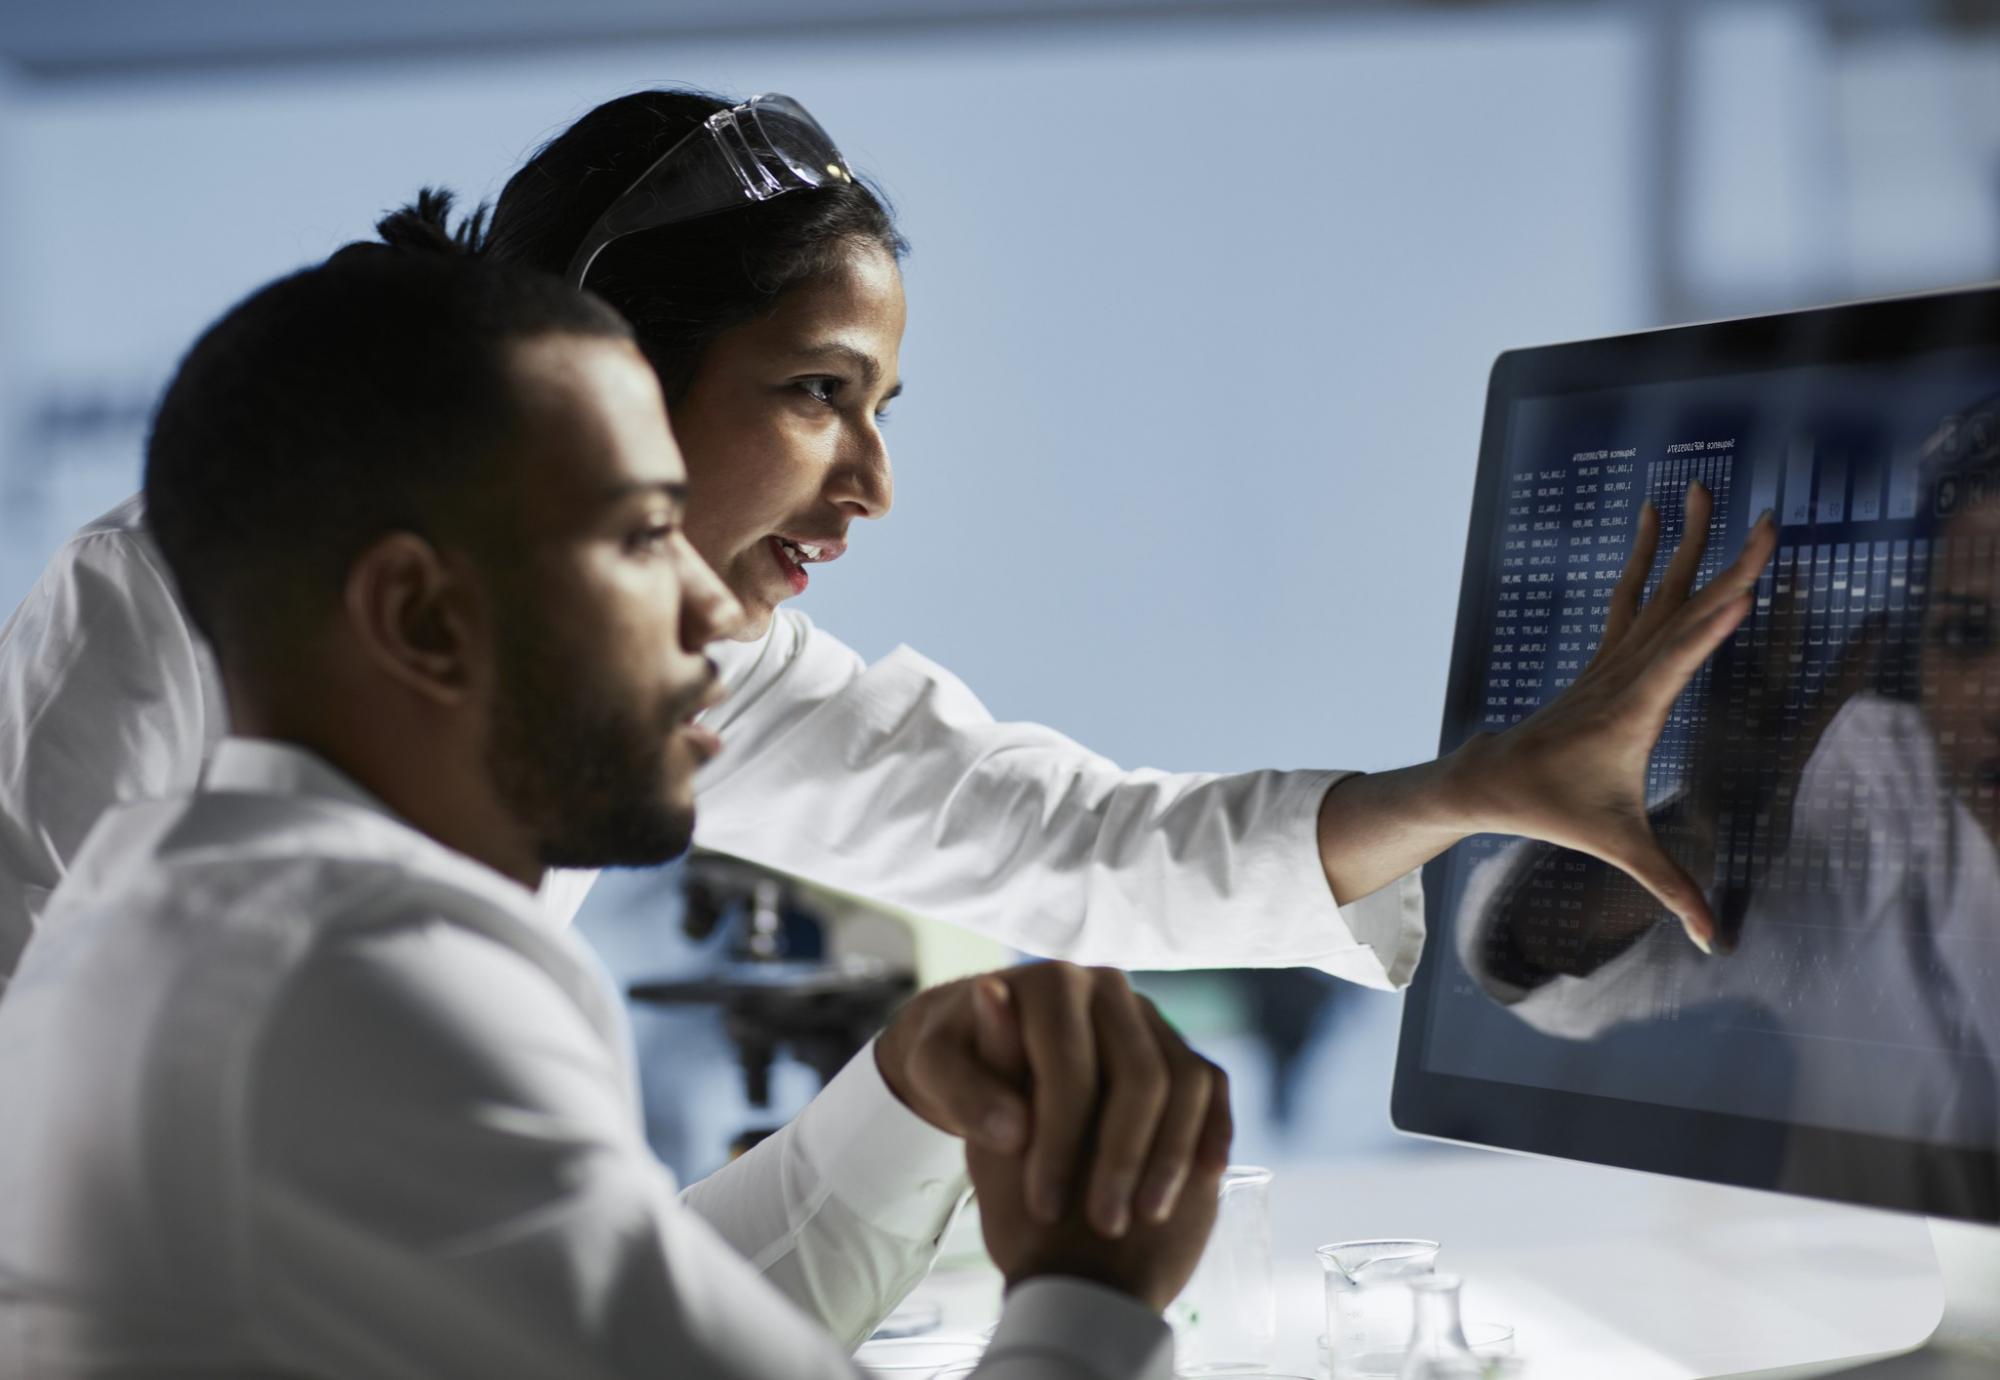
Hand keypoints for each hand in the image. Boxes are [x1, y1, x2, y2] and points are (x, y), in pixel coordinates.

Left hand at [875, 962, 1229, 1237]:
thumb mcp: (935, 1070)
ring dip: (1171, 1154)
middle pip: (1139, 1074)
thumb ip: (963, 1092)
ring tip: (1148, 1216)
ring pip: (1183, 1080)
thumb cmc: (955, 1059)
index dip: (1060, 1142)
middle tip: (1104, 1223)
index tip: (1044, 1207)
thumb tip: (1013, 1130)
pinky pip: (1209, 1082)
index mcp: (1051, 984)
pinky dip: (1213, 1127)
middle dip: (1123, 1156)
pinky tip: (1204, 1176)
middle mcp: (1108, 986)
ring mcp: (1146, 1013)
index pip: (1069, 1067)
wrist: (982, 1044)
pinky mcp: (1171, 1041)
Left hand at [1450, 483, 1777, 951]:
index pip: (1679, 660)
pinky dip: (1648, 558)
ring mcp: (1612, 659)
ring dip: (1682, 540)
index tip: (1744, 586)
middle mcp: (1623, 674)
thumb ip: (1670, 889)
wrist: (1488, 777)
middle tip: (1762, 516)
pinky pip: (1631, 596)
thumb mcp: (1616, 847)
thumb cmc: (1553, 809)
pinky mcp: (1606, 656)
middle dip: (1721, 563)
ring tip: (1695, 487)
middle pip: (1679, 609)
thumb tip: (1715, 941)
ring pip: (1654, 590)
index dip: (1712, 625)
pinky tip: (1654, 522)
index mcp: (1631, 711)